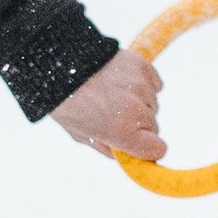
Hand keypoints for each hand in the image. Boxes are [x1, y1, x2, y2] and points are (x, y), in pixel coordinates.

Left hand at [51, 52, 165, 162]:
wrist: (60, 65)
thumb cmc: (68, 102)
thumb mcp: (83, 135)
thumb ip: (109, 147)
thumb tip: (126, 153)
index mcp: (123, 131)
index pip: (158, 149)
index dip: (148, 148)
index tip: (138, 144)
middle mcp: (137, 109)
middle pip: (152, 125)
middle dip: (137, 124)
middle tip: (114, 113)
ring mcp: (141, 86)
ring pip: (151, 103)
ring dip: (138, 103)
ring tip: (112, 94)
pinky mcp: (142, 66)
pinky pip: (153, 83)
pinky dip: (142, 85)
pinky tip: (121, 82)